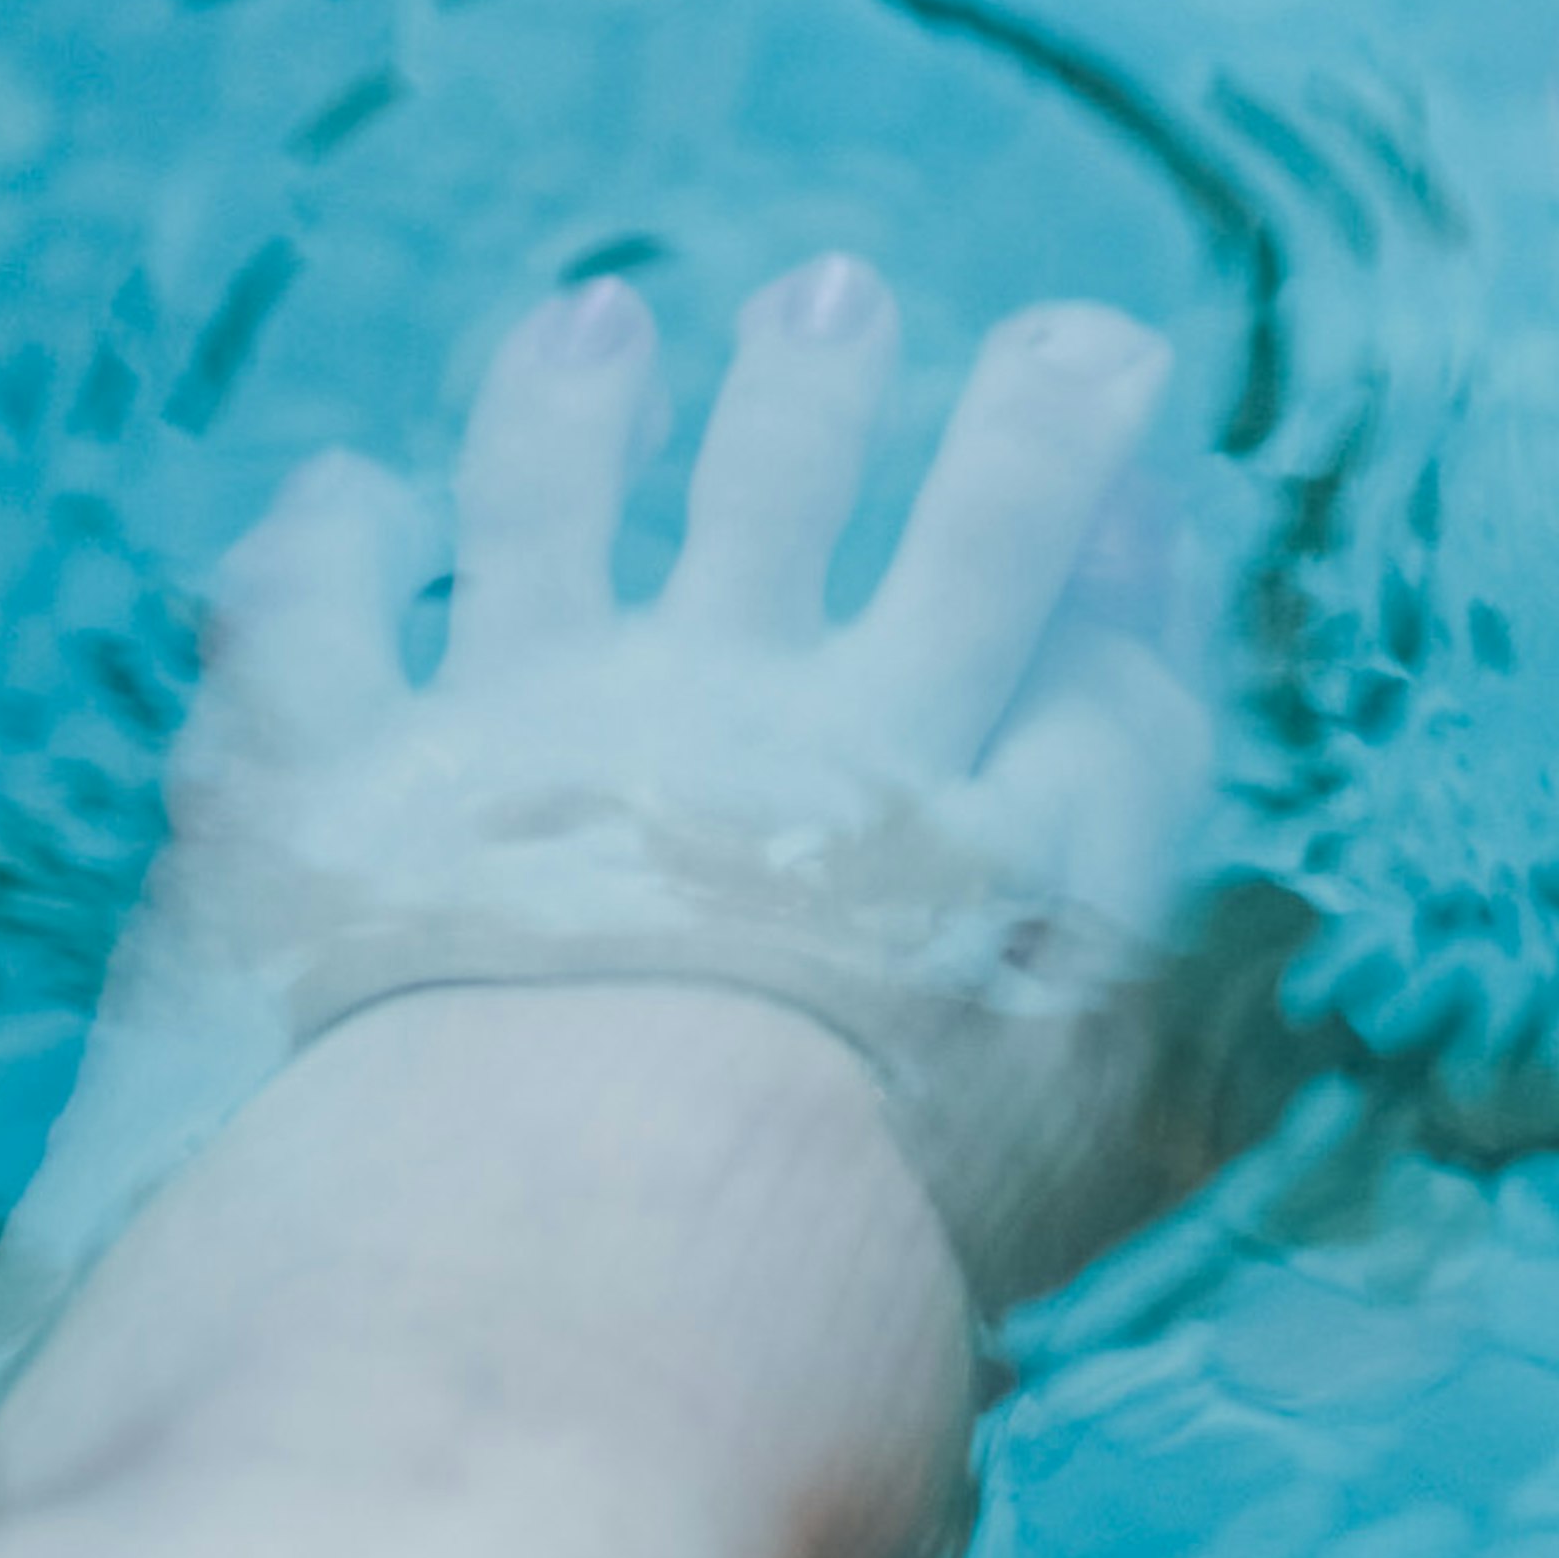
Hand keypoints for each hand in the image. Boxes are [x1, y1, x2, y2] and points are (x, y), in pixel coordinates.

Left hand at [125, 257, 1212, 1300]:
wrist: (567, 1265)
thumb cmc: (855, 1251)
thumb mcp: (1082, 1107)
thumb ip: (1165, 938)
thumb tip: (1246, 831)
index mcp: (952, 799)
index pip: (1047, 582)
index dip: (1072, 456)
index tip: (1096, 361)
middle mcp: (758, 714)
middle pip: (803, 490)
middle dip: (833, 381)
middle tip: (838, 292)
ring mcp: (537, 719)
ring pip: (565, 493)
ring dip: (583, 400)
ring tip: (596, 322)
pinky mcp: (331, 780)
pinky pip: (312, 618)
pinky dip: (322, 545)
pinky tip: (338, 497)